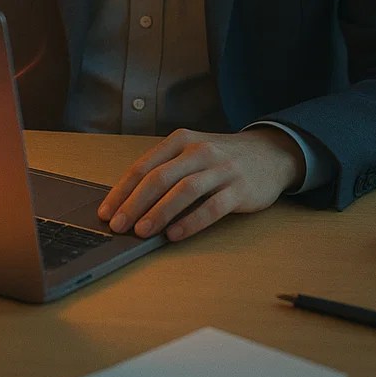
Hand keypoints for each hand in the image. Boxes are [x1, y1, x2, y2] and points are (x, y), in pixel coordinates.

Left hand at [96, 126, 305, 243]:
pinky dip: (191, 221)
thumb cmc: (221, 159)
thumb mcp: (192, 153)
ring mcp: (221, 168)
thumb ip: (166, 171)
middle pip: (160, 177)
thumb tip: (129, 204)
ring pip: (184, 190)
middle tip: (118, 226)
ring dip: (159, 212)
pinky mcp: (240, 188)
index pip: (144, 166)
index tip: (105, 212)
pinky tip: (175, 235)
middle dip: (134, 204)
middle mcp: (199, 151)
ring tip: (142, 232)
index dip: (122, 191)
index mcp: (181, 141)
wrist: (270, 154)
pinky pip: (212, 206)